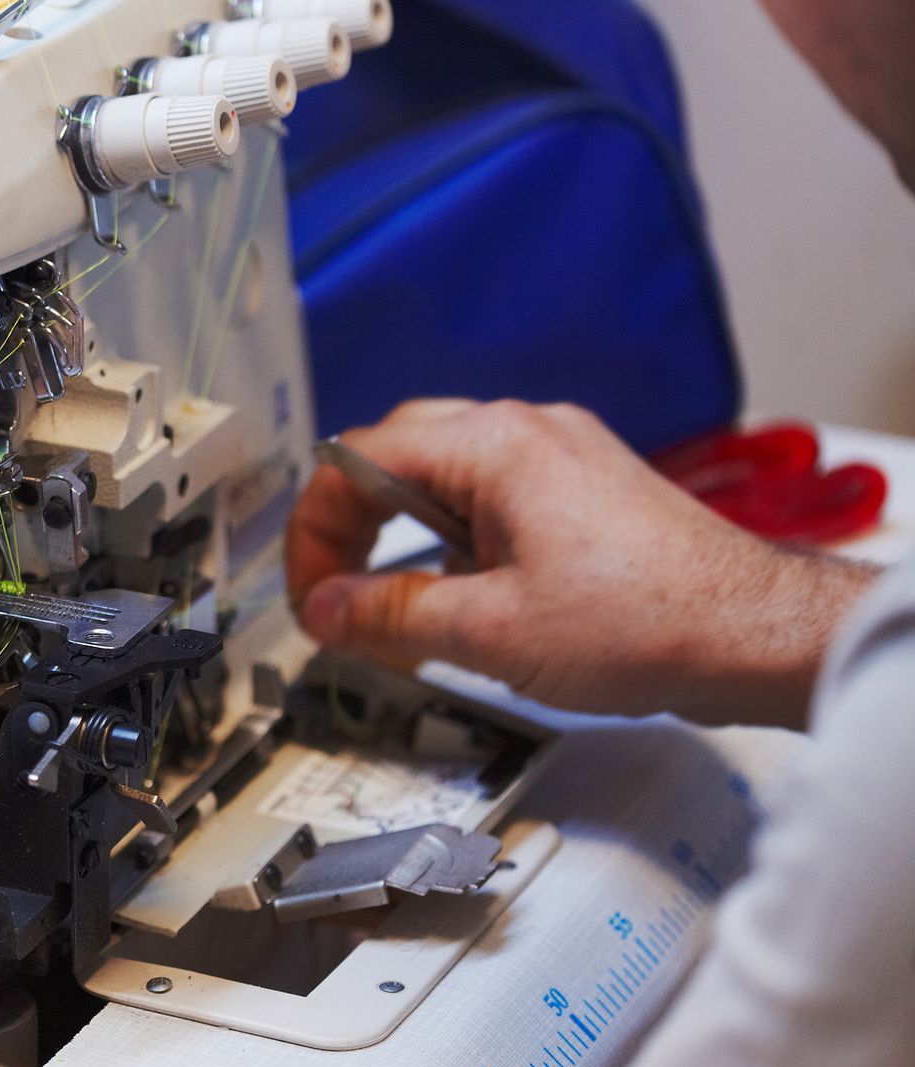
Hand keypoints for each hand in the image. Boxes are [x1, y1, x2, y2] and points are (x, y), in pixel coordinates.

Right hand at [286, 400, 879, 725]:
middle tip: (332, 592)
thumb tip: (324, 610)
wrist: (758, 635)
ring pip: (444, 477)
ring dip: (403, 537)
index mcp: (494, 446)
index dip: (315, 531)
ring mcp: (561, 455)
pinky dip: (455, 543)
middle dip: (351, 524)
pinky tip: (462, 600)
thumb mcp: (490, 632)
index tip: (309, 596)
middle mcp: (526, 431)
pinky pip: (491, 498)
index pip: (358, 461)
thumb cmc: (646, 622)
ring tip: (393, 606)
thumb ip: (389, 615)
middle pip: (395, 455)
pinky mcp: (585, 490)